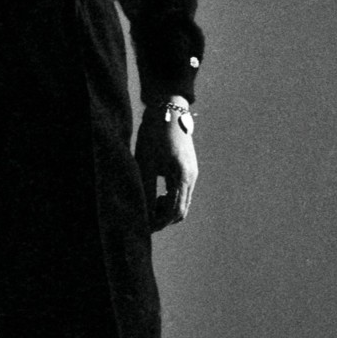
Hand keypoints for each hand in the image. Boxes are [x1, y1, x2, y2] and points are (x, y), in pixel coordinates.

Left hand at [134, 103, 197, 231]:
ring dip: (168, 210)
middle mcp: (191, 176)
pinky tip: (158, 194)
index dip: (158, 222)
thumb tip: (144, 213)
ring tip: (151, 204)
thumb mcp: (145, 163)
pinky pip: (184, 193)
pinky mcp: (190, 170)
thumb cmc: (153, 134)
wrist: (168, 110)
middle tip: (146, 219)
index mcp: (181, 175)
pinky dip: (172, 200)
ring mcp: (193, 173)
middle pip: (181, 211)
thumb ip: (146, 190)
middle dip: (163, 219)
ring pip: (184, 203)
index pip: (173, 211)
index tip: (144, 227)